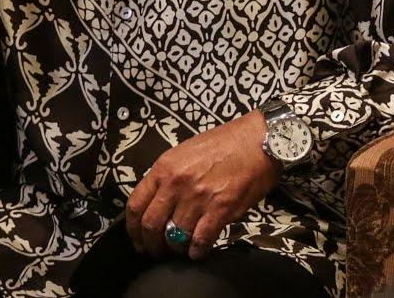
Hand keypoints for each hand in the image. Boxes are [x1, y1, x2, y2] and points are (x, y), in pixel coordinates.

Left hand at [125, 111, 280, 259]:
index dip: (133, 229)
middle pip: (152, 226)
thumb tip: (159, 204)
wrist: (260, 140)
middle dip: (152, 245)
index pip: (136, 205)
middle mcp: (177, 183)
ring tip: (180, 250)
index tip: (138, 240)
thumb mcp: (186, 152)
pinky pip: (201, 240)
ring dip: (176, 249)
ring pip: (175, 237)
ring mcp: (198, 197)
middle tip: (158, 252)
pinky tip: (199, 251)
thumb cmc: (225, 144)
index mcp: (164, 168)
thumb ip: (169, 177)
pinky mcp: (220, 209)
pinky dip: (197, 251)